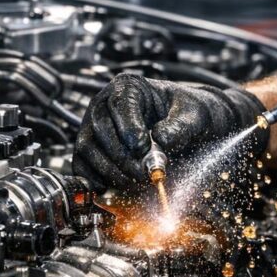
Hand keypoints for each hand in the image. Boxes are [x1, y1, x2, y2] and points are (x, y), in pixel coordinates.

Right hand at [73, 73, 266, 190]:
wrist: (187, 125)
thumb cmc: (189, 114)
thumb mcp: (195, 115)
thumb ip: (181, 127)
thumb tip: (161, 139)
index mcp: (129, 87)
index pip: (120, 105)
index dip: (129, 129)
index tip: (143, 148)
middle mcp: (105, 103)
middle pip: (100, 129)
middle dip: (121, 156)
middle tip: (143, 174)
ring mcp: (94, 126)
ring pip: (88, 149)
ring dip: (110, 171)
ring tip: (136, 181)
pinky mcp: (91, 149)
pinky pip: (82, 165)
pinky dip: (95, 180)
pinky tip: (116, 189)